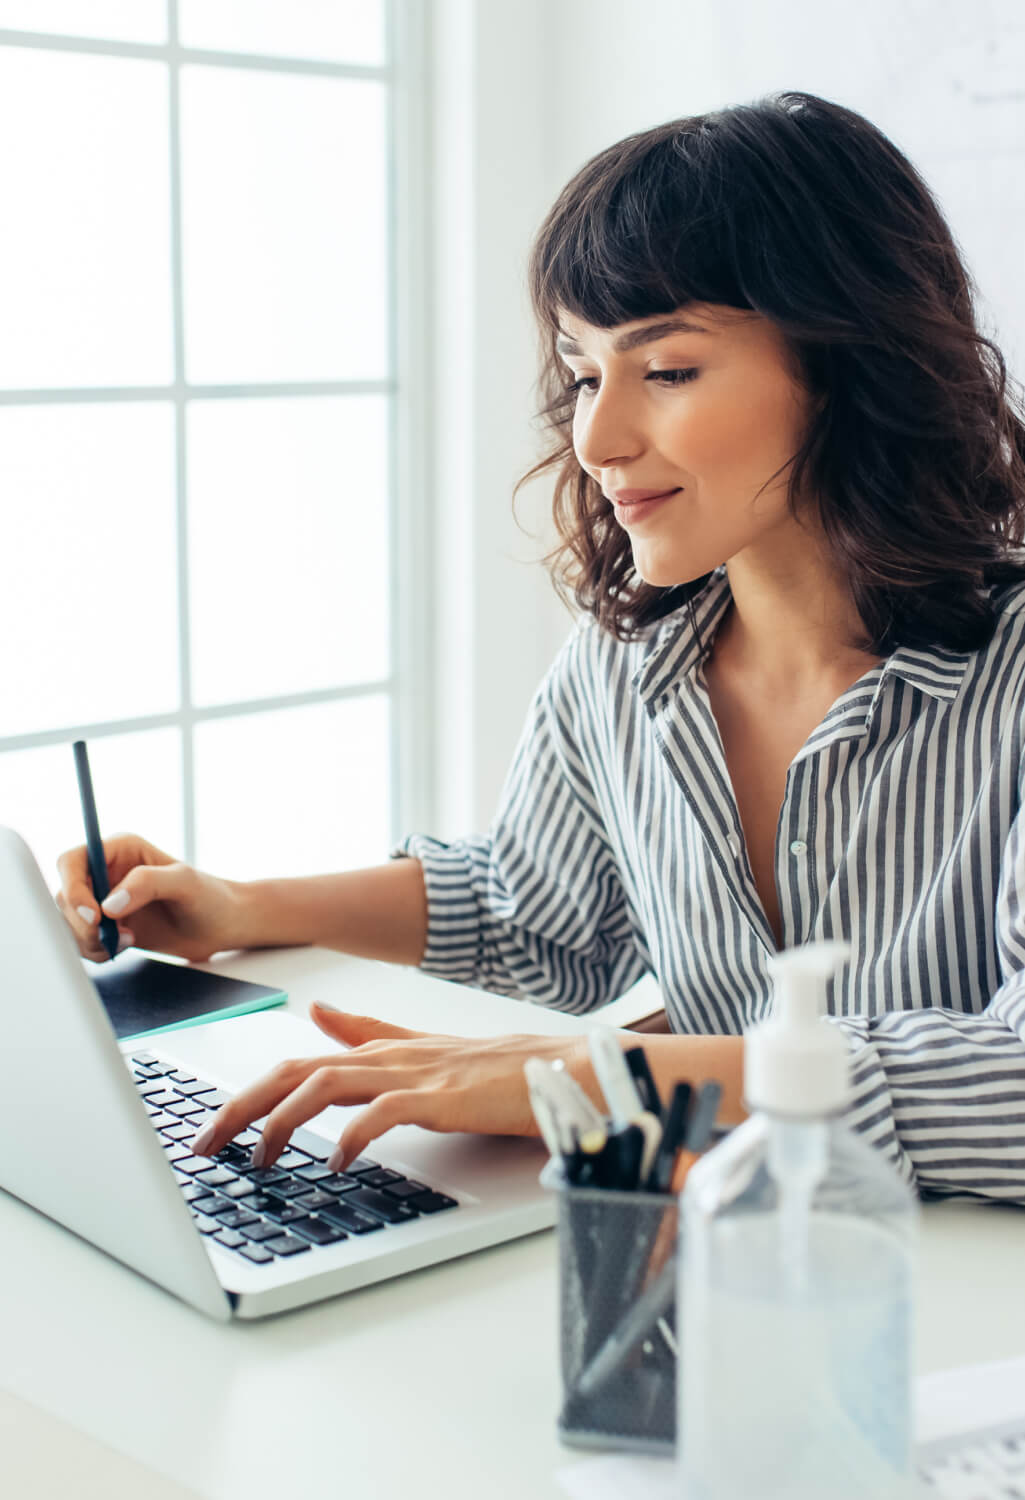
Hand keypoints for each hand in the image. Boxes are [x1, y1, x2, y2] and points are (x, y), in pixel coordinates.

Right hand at [55, 831, 246, 963]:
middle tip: (109, 937)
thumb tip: (109, 904)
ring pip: (69, 921)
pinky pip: (80, 940)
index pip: (73, 861)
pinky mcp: (107, 926)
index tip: (94, 916)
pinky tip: (122, 947)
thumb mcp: (184, 882)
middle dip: (81, 923)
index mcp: (119, 850)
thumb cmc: (210, 896)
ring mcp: (104, 900)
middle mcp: (106, 873)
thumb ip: (147, 884)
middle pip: (64, 896)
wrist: (221, 926)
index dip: (73, 888)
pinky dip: (93, 951)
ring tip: (124, 942)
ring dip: (88, 940)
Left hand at [191, 1005, 599, 1170]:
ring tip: (260, 1155)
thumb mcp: (421, 1048)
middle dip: (243, 1106)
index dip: (247, 1092)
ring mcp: (415, 1074)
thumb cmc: (498, 1069)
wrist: (562, 1070)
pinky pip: (386, 1111)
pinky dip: (354, 1134)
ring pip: (328, 1082)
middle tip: (207, 1145)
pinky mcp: (443, 1097)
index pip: (297, 1063)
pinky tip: (336, 1160)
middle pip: (296, 1071)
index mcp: (381, 1050)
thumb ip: (370, 1032)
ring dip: (283, 1119)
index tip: (211, 1125)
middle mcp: (389, 1057)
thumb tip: (320, 1012)